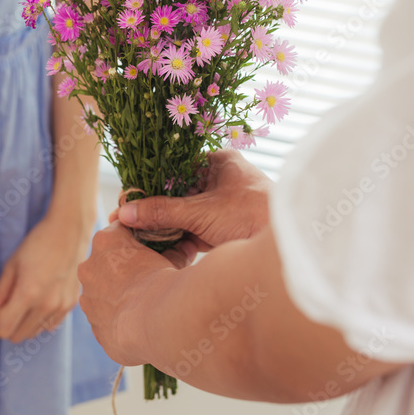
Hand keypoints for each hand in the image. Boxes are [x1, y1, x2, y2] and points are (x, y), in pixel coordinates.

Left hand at [0, 211, 91, 343]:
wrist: (69, 231)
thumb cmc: (37, 244)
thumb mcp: (12, 264)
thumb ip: (0, 292)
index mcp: (28, 293)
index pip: (4, 329)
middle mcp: (47, 304)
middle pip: (18, 336)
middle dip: (7, 327)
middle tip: (3, 312)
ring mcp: (61, 306)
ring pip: (35, 332)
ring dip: (24, 325)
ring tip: (21, 306)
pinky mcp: (71, 304)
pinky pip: (51, 325)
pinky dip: (40, 320)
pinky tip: (38, 303)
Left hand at [78, 221, 194, 364]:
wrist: (157, 321)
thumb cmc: (164, 282)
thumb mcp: (172, 259)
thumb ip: (174, 252)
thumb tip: (187, 248)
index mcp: (105, 241)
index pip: (118, 235)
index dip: (136, 244)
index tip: (150, 254)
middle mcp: (89, 268)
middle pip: (105, 266)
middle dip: (123, 273)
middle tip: (148, 283)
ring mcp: (89, 300)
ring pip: (102, 296)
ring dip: (118, 299)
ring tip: (145, 308)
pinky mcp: (96, 329)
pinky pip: (107, 323)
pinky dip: (120, 323)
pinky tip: (140, 327)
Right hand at [110, 150, 270, 250]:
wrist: (288, 251)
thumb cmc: (252, 216)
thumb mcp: (201, 212)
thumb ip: (162, 212)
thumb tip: (125, 212)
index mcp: (219, 163)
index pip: (175, 169)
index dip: (151, 184)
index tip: (129, 199)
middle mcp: (222, 181)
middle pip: (178, 193)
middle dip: (155, 209)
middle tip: (127, 221)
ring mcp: (224, 207)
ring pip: (185, 214)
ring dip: (166, 227)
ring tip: (137, 236)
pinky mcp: (225, 230)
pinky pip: (194, 232)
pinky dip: (179, 240)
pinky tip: (158, 247)